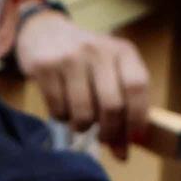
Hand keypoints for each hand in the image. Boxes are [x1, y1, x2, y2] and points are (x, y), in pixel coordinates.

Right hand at [16, 14, 148, 158]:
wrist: (44, 31)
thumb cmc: (84, 58)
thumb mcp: (109, 68)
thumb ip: (121, 100)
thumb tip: (123, 149)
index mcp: (122, 50)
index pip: (137, 87)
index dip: (136, 117)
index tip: (132, 137)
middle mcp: (98, 51)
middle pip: (111, 104)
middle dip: (109, 130)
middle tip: (104, 139)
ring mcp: (69, 59)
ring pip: (83, 111)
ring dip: (82, 126)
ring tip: (81, 123)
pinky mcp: (44, 68)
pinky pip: (57, 108)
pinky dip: (62, 117)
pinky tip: (62, 109)